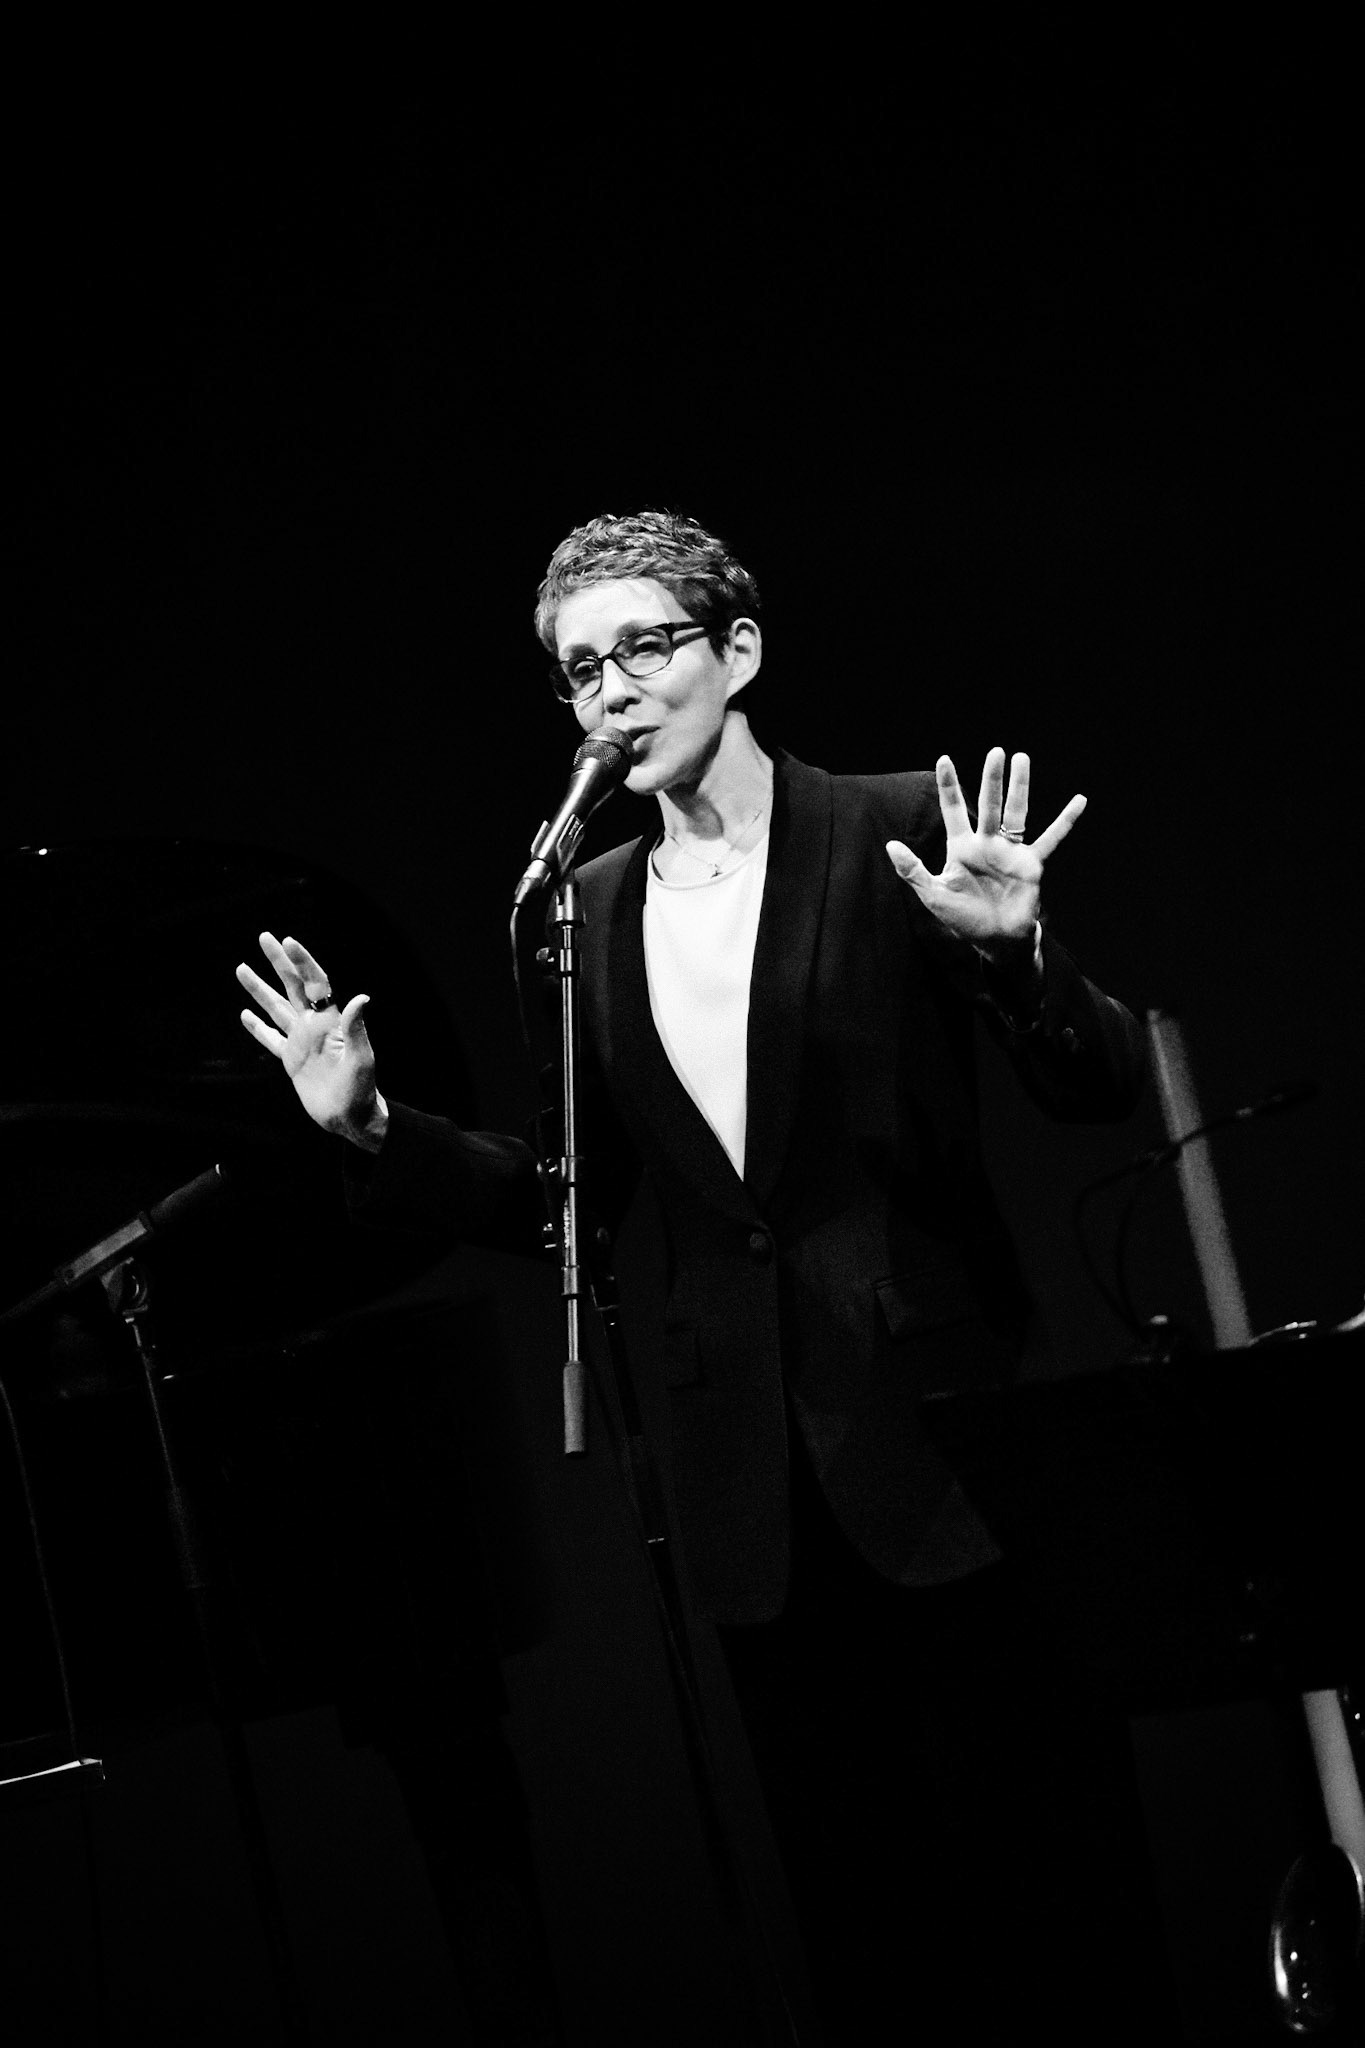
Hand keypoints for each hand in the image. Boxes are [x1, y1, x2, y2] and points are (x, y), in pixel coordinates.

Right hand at [236, 932, 387, 1150]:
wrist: (350, 1117)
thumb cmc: (361, 1090)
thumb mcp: (361, 1059)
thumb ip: (356, 1029)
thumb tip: (361, 998)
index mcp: (330, 1021)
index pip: (314, 983)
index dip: (302, 961)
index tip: (287, 941)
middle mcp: (314, 1026)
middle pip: (292, 986)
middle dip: (278, 962)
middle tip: (263, 937)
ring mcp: (301, 1042)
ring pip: (276, 1008)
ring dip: (259, 989)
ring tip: (241, 968)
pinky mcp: (291, 1061)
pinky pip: (271, 1039)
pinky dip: (258, 1028)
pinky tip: (245, 1015)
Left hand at [886, 748, 1085, 961]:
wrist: (996, 941)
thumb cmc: (963, 920)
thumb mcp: (933, 896)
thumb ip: (913, 870)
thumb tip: (890, 845)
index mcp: (962, 847)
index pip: (953, 808)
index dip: (949, 785)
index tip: (944, 758)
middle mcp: (987, 843)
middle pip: (988, 803)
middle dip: (991, 778)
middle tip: (996, 752)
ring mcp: (1010, 851)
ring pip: (1016, 812)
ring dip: (1020, 787)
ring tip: (1022, 759)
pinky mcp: (1031, 864)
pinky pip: (1051, 839)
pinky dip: (1065, 821)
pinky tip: (1079, 801)